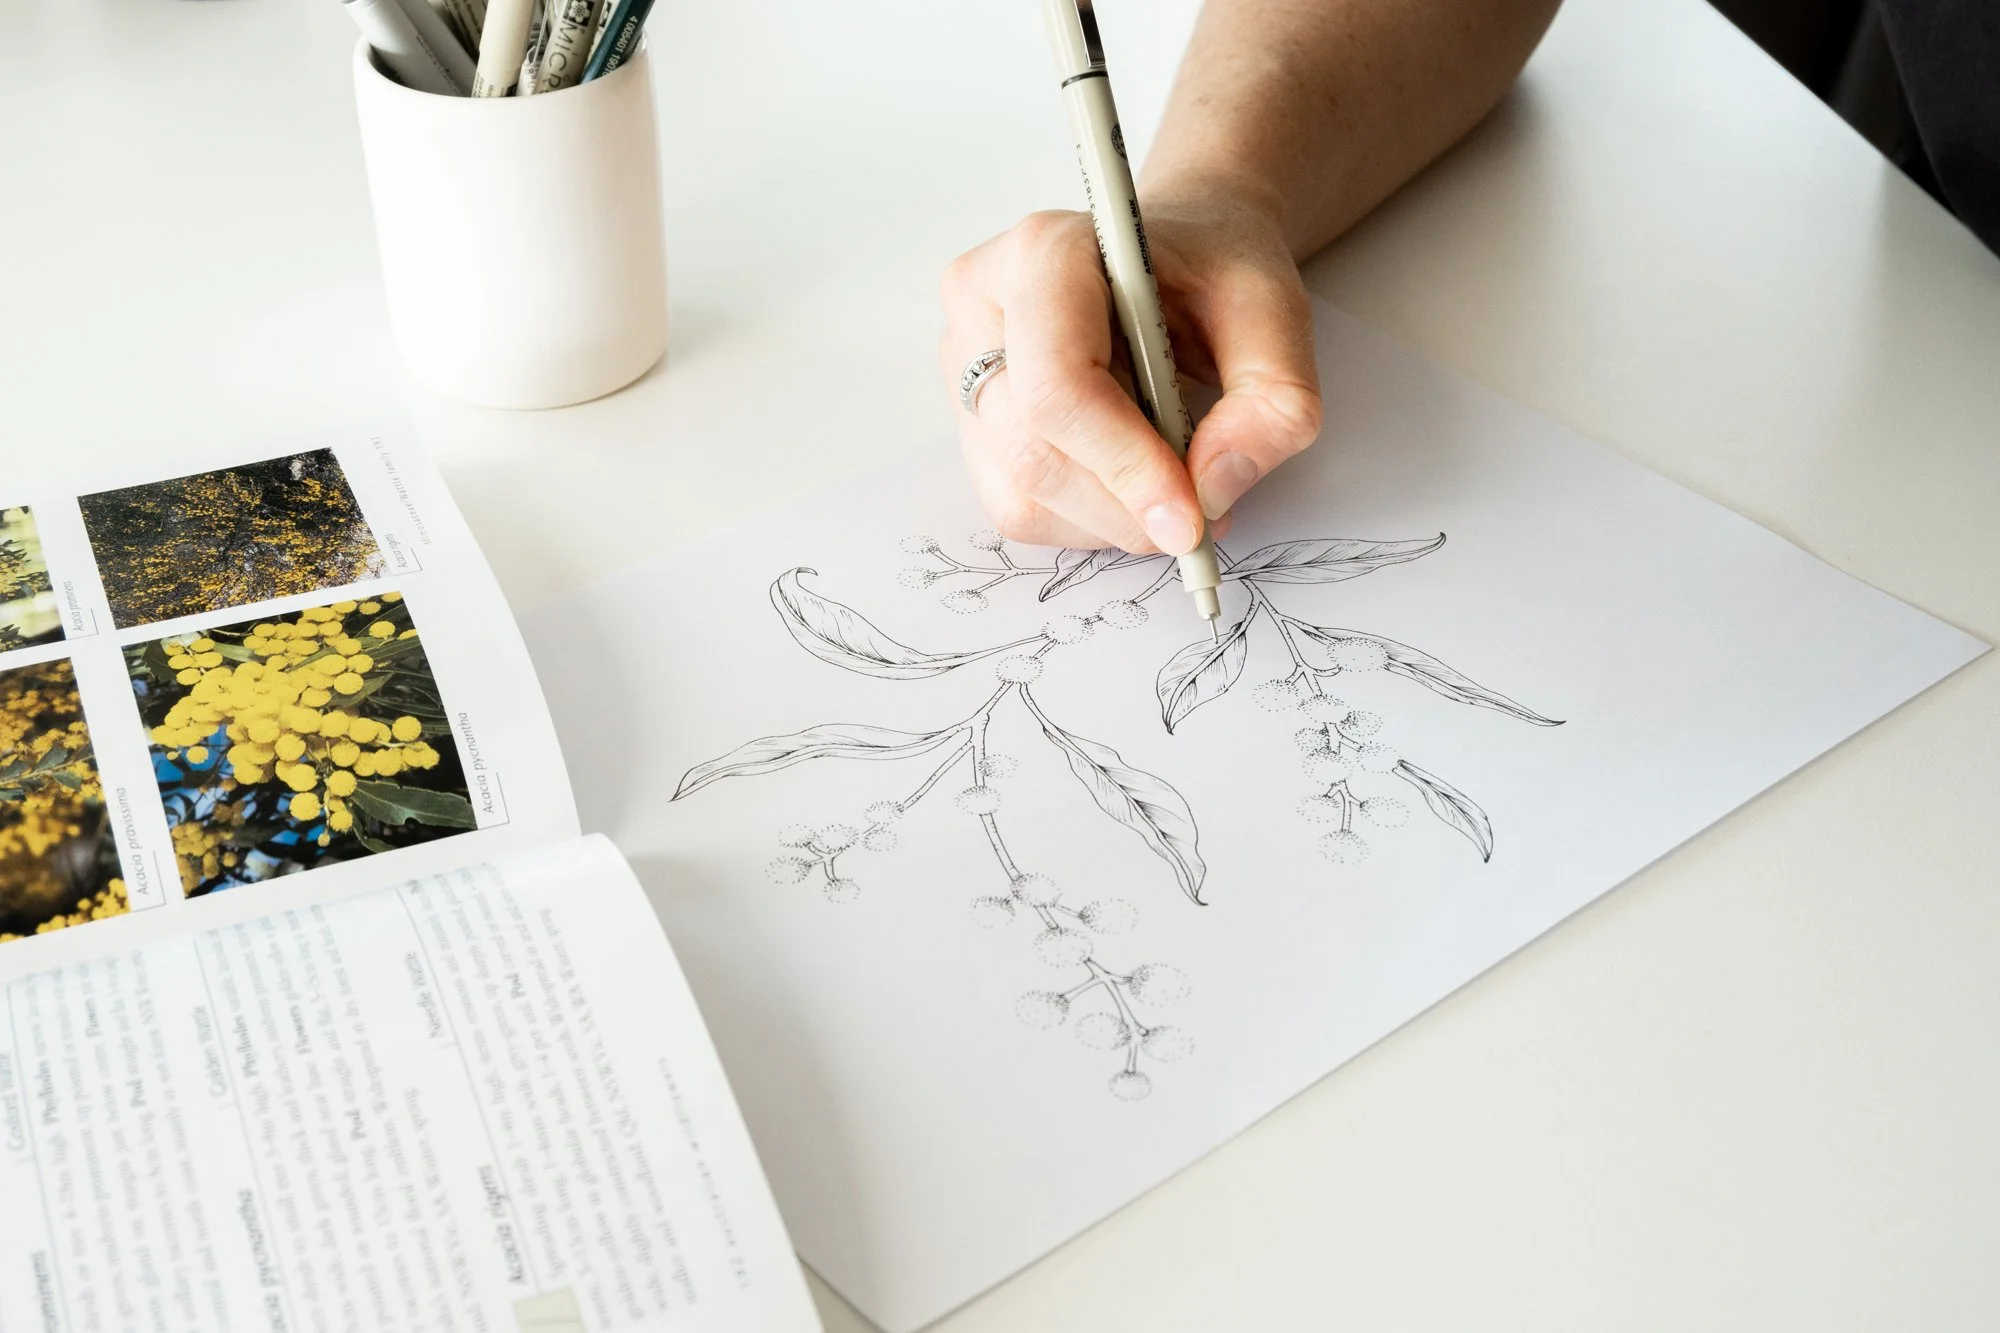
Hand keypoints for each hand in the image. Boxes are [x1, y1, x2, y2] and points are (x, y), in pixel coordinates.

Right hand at [939, 191, 1320, 553]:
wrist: (1181, 255)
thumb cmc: (1215, 271)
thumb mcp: (1277, 317)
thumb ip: (1272, 404)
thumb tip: (1213, 491)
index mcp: (1046, 254)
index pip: (1058, 384)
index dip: (1124, 465)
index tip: (1191, 517)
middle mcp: (983, 305)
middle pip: (1032, 451)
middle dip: (1124, 508)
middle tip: (1199, 520)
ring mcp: (964, 365)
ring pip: (1019, 494)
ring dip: (1108, 521)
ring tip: (1172, 485)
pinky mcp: (970, 418)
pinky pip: (1016, 507)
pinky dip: (1085, 520)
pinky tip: (1130, 482)